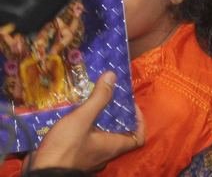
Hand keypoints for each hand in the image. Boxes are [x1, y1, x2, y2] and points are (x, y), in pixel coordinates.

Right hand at [27, 72, 143, 171]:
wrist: (41, 174)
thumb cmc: (65, 148)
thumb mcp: (82, 119)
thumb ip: (99, 98)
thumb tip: (113, 76)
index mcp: (113, 146)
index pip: (138, 138)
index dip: (139, 121)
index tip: (132, 105)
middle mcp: (104, 154)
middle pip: (119, 134)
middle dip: (116, 115)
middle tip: (108, 97)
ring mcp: (89, 157)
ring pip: (101, 136)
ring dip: (98, 120)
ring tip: (91, 101)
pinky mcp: (75, 157)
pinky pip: (85, 140)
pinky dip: (84, 128)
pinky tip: (74, 115)